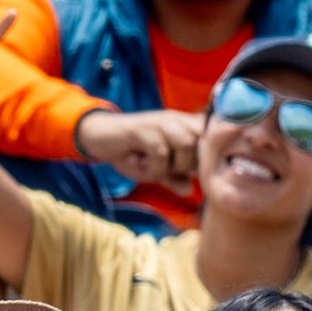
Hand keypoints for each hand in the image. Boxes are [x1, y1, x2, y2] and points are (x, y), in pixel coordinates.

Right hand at [75, 109, 203, 187]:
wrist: (99, 137)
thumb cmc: (130, 153)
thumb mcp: (154, 170)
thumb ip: (173, 178)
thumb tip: (190, 191)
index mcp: (184, 125)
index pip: (212, 135)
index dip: (210, 156)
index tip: (196, 173)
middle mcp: (176, 119)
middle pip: (203, 141)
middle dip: (191, 165)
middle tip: (172, 174)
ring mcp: (161, 122)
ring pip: (185, 144)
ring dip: (173, 166)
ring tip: (155, 171)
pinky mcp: (144, 128)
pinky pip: (160, 152)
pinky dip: (153, 167)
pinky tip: (140, 168)